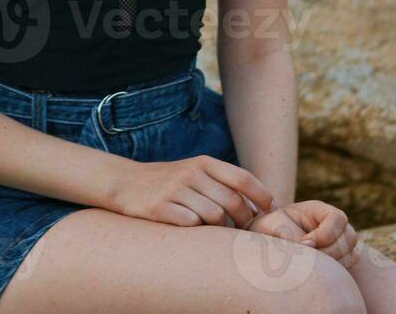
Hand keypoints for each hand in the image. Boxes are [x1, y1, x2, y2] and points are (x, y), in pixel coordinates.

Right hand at [109, 156, 273, 228]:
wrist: (124, 183)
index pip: (243, 178)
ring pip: (214, 216)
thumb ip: (223, 182)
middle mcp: (191, 173)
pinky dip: (196, 231)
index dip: (262, 197)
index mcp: (204, 162)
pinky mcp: (160, 207)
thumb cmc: (168, 183)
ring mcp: (175, 190)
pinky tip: (190, 232)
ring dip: (219, 229)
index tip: (271, 213)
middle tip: (243, 232)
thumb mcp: (195, 172)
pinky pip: (191, 225)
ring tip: (214, 232)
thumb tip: (261, 205)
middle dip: (244, 221)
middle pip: (233, 201)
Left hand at [245, 200, 359, 269]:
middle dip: (330, 251)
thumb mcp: (271, 224)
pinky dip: (337, 272)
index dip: (325, 233)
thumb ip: (287, 230)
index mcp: (319, 210)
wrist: (267, 244)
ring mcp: (340, 242)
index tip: (305, 244)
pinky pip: (349, 266)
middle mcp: (334, 225)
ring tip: (311, 267)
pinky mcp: (340, 259)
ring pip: (352, 254)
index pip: (337, 218)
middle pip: (349, 237)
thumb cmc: (268, 229)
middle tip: (309, 259)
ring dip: (335, 263)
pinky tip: (318, 274)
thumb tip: (306, 246)